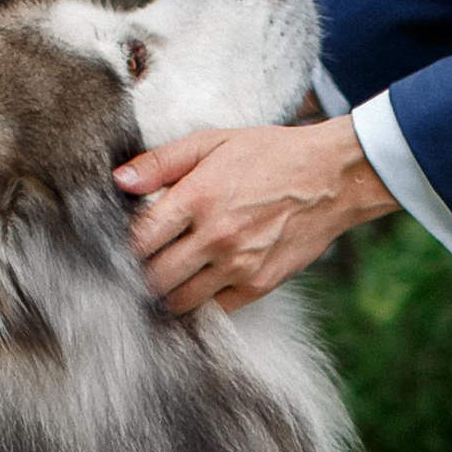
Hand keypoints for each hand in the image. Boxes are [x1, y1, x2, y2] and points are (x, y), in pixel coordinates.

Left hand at [115, 114, 395, 315]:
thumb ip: (161, 162)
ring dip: (165, 294)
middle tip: (136, 268)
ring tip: (164, 279)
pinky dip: (201, 303)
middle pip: (154, 277)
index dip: (122, 248)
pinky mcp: (259, 284)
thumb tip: (120, 180)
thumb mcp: (212, 142)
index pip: (139, 240)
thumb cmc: (270, 155)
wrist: (331, 178)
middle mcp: (216, 236)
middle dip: (139, 275)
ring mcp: (239, 265)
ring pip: (180, 300)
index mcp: (198, 197)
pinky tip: (196, 287)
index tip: (121, 246)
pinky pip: (215, 309)